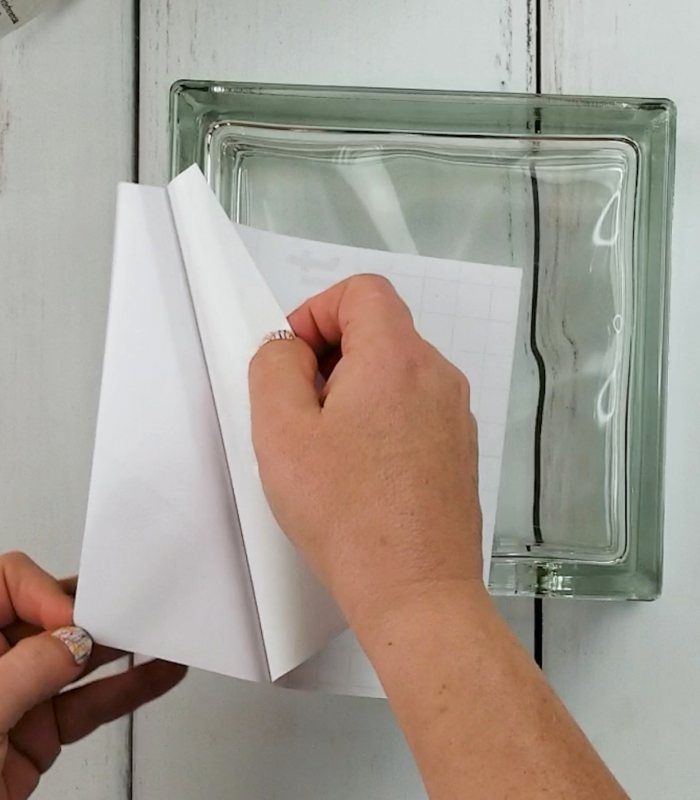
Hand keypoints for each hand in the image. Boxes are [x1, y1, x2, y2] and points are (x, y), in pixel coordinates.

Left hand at [0, 552, 185, 799]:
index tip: (74, 620)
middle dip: (96, 612)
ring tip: (163, 634)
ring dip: (124, 648)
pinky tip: (159, 674)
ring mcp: (17, 697)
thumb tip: (75, 639)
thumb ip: (28, 669)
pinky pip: (91, 703)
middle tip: (136, 608)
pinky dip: (128, 689)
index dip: (45, 592)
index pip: (7, 583)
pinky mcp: (40, 733)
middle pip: (50, 616)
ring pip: (78, 660)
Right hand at [249, 275, 627, 799]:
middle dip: (331, 357)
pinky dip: (382, 420)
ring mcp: (456, 415)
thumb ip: (274, 367)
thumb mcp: (281, 431)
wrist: (417, 592)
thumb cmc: (344, 512)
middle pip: (380, 331)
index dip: (318, 312)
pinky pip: (414, 410)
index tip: (295, 363)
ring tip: (328, 451)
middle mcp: (438, 376)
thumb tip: (291, 349)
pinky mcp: (460, 450)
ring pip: (395, 373)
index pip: (362, 291)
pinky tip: (361, 474)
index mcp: (398, 358)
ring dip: (354, 392)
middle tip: (302, 415)